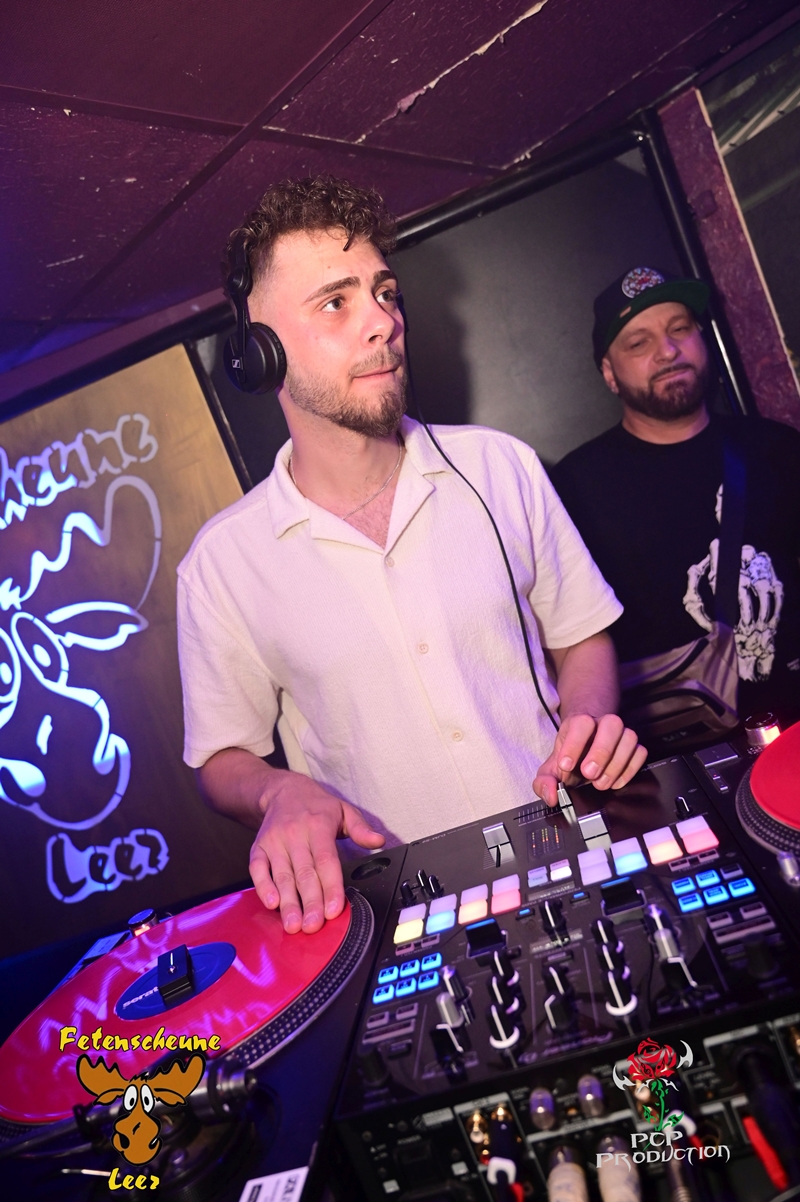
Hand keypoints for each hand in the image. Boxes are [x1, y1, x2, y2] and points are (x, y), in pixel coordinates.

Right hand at [249, 771, 384, 933]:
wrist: (283, 790)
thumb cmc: (316, 806)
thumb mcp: (343, 810)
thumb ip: (360, 828)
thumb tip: (378, 840)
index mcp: (318, 826)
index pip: (326, 861)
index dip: (330, 886)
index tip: (334, 909)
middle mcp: (295, 834)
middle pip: (304, 873)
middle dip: (309, 902)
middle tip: (313, 926)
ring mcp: (275, 841)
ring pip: (282, 875)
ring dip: (288, 902)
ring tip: (293, 924)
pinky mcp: (259, 847)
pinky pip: (258, 869)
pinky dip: (263, 887)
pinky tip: (271, 903)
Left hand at [533, 713, 646, 806]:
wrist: (585, 746)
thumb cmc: (570, 755)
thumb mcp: (552, 768)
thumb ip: (544, 781)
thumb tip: (550, 796)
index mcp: (579, 723)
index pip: (581, 723)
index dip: (574, 744)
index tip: (566, 766)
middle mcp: (602, 723)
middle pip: (611, 724)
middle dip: (601, 752)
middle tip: (589, 774)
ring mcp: (621, 733)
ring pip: (629, 737)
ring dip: (617, 763)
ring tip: (601, 783)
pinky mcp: (634, 746)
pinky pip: (640, 752)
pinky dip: (630, 769)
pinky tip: (615, 782)